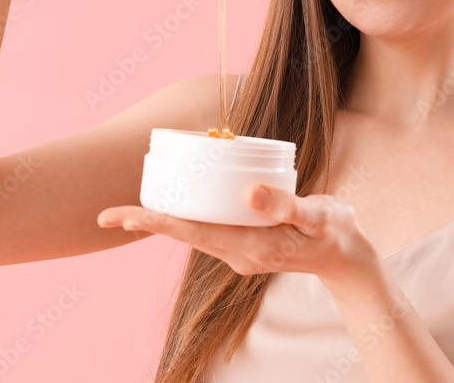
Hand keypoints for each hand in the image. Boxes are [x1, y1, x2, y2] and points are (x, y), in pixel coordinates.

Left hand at [97, 184, 377, 283]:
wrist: (348, 259)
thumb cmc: (334, 233)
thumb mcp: (318, 217)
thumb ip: (287, 205)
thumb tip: (250, 193)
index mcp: (250, 247)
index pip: (190, 233)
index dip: (153, 221)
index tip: (119, 217)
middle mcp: (238, 253)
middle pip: (183, 235)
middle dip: (146, 223)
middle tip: (105, 215)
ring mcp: (240, 252)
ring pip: (192, 234)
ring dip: (163, 221)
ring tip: (131, 208)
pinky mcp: (246, 244)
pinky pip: (208, 230)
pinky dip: (188, 217)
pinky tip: (178, 202)